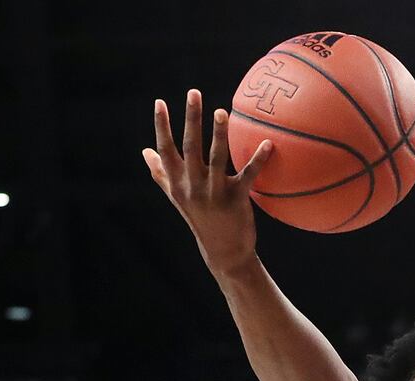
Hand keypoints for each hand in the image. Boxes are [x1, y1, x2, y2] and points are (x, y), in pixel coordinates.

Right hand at [142, 90, 273, 278]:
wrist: (224, 252)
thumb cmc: (201, 220)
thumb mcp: (178, 198)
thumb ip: (162, 174)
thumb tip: (145, 151)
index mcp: (178, 183)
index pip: (166, 150)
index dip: (162, 126)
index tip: (160, 102)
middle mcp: (193, 186)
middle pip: (190, 147)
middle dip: (191, 119)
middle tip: (194, 93)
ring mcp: (214, 193)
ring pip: (216, 158)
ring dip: (218, 134)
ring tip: (222, 111)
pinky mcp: (236, 200)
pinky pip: (248, 175)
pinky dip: (259, 159)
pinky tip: (269, 143)